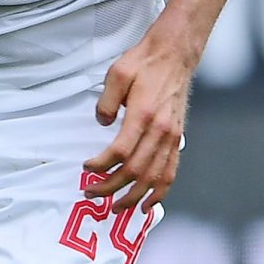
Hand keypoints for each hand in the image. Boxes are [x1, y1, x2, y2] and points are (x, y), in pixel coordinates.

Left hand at [83, 32, 194, 216]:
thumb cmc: (143, 63)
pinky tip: (148, 204)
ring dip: (135, 196)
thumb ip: (106, 101)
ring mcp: (172, 137)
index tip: (86, 169)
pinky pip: (172, 172)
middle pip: (137, 170)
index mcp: (144, 114)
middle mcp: (161, 130)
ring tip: (116, 208)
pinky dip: (160, 191)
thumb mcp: (117, 74)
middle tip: (91, 194)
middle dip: (112, 187)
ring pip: (155, 177)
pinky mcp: (178, 139)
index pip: (121, 151)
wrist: (174, 55)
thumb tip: (101, 124)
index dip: (102, 165)